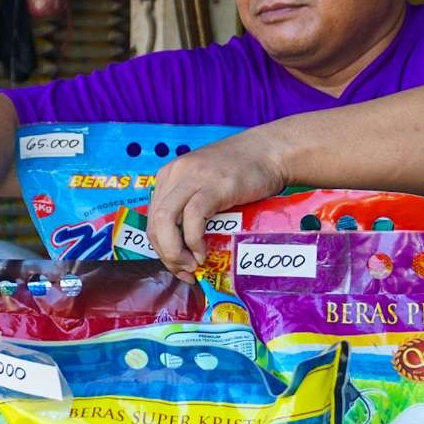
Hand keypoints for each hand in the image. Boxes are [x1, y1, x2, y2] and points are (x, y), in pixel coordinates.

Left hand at [147, 127, 285, 280]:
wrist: (271, 151)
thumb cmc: (243, 172)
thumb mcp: (206, 184)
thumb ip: (191, 205)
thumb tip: (186, 247)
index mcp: (169, 175)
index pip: (152, 219)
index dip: (161, 248)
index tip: (178, 266)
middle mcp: (175, 174)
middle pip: (154, 222)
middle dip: (165, 254)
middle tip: (184, 272)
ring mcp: (193, 178)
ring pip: (165, 220)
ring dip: (173, 251)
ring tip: (192, 265)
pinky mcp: (214, 185)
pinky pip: (193, 217)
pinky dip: (193, 240)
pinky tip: (203, 252)